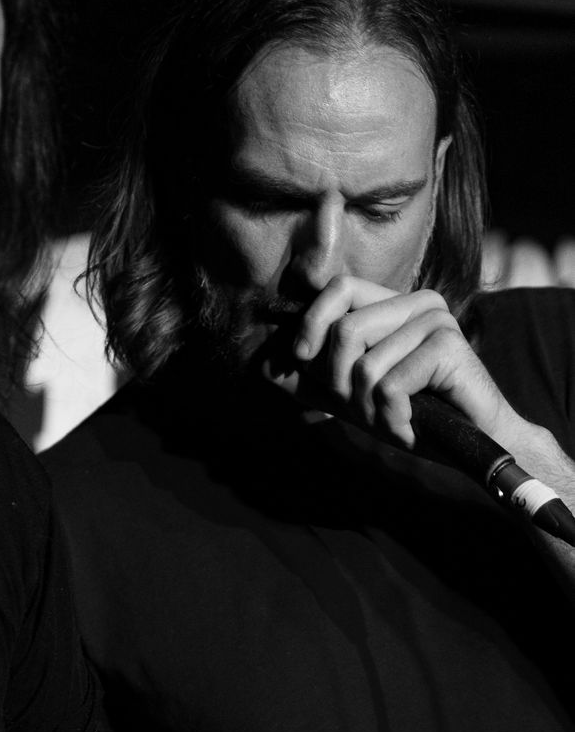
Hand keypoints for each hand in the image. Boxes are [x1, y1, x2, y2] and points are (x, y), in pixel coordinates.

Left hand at [285, 275, 521, 453]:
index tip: (301, 360)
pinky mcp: (450, 346)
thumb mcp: (350, 397)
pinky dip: (392, 418)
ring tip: (393, 420)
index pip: (338, 287)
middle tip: (364, 408)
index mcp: (393, 303)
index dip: (311, 324)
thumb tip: (260, 366)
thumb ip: (308, 381)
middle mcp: (417, 302)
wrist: (471, 444)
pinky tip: (411, 426)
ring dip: (369, 408)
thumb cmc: (412, 416)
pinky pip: (390, 385)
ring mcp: (437, 320)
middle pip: (346, 330)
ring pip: (365, 364)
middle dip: (341, 383)